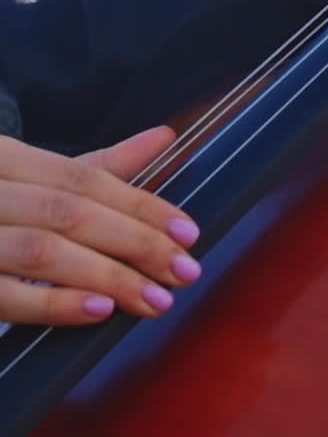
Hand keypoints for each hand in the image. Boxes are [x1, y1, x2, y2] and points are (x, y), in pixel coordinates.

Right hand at [0, 126, 201, 325]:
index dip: (142, 204)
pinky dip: (53, 304)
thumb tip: (163, 136)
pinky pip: (5, 293)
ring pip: (43, 251)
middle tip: (184, 271)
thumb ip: (97, 164)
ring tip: (153, 298)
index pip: (88, 177)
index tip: (188, 232)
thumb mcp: (28, 172)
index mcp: (7, 155)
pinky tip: (96, 311)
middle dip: (136, 243)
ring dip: (106, 277)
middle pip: (72, 211)